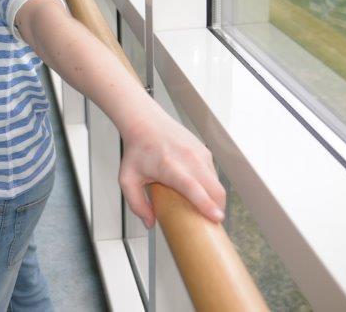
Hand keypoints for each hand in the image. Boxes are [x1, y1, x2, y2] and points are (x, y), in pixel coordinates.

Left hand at [118, 104, 225, 227]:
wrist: (145, 122)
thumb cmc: (137, 150)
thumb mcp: (127, 179)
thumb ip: (136, 203)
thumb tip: (150, 223)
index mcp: (169, 166)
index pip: (192, 186)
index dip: (205, 203)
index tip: (217, 217)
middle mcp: (188, 158)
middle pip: (213, 188)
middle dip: (218, 208)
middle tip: (211, 224)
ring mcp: (199, 153)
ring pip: (217, 182)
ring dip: (216, 198)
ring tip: (206, 209)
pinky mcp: (205, 151)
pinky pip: (214, 174)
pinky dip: (212, 186)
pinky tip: (202, 192)